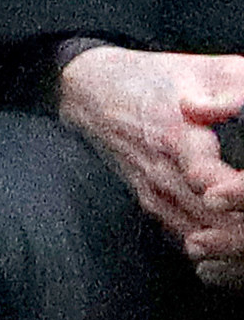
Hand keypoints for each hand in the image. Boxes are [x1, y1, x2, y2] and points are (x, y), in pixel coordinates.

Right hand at [56, 46, 243, 273]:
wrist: (91, 92)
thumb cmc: (160, 79)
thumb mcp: (210, 69)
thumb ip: (237, 91)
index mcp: (177, 137)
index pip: (212, 184)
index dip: (237, 194)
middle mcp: (163, 174)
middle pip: (215, 222)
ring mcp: (155, 194)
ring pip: (203, 239)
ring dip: (234, 244)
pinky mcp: (152, 205)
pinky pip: (188, 240)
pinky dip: (217, 249)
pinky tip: (238, 248)